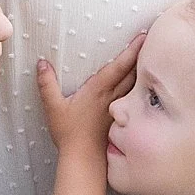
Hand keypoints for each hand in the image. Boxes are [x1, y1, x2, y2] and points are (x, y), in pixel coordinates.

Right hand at [36, 32, 145, 157]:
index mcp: (99, 90)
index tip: (143, 36)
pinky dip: (139, 87)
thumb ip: (47, 84)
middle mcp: (112, 96)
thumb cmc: (69, 133)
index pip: (120, 66)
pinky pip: (132, 97)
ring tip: (149, 57)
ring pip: (135, 84)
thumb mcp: (53, 107)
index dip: (132, 50)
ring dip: (142, 70)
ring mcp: (119, 107)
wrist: (84, 158)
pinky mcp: (120, 117)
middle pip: (133, 71)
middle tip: (152, 40)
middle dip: (143, 55)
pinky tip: (142, 85)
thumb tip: (42, 63)